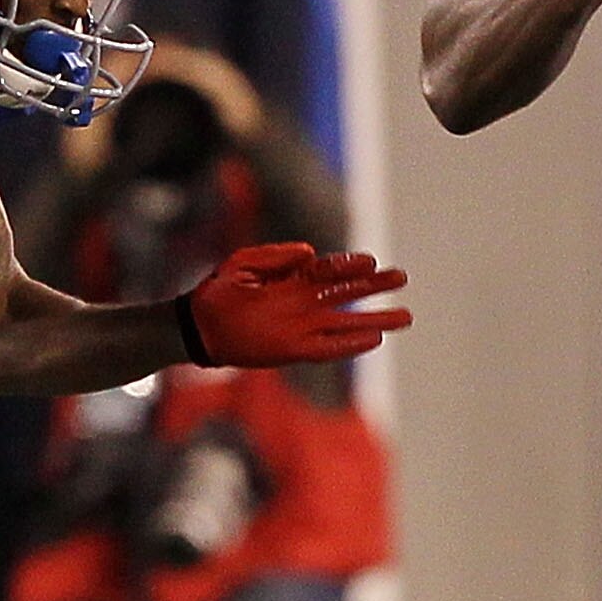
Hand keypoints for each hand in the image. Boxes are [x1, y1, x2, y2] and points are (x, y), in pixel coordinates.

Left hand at [177, 243, 412, 366]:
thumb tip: (310, 250)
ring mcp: (299, 327)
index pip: (328, 270)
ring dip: (375, 318)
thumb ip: (276, 256)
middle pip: (345, 293)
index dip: (349, 265)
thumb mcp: (242, 263)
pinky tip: (375, 339)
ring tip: (405, 316)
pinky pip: (329, 347)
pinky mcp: (293, 350)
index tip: (371, 261)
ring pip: (345, 321)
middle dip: (374, 286)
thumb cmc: (217, 294)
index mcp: (291, 280)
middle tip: (402, 277)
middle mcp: (301, 304)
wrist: (196, 327)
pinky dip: (351, 344)